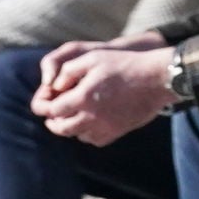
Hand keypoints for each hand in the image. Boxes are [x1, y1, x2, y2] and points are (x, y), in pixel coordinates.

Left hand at [32, 41, 174, 145]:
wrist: (155, 80)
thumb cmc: (124, 65)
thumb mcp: (93, 58)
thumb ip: (68, 71)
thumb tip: (54, 86)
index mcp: (84, 97)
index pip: (53, 110)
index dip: (44, 106)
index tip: (43, 103)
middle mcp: (92, 116)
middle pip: (62, 128)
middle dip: (53, 122)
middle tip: (51, 116)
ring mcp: (106, 127)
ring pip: (77, 135)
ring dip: (69, 128)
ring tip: (68, 118)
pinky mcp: (117, 132)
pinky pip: (94, 140)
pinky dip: (86, 134)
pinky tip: (88, 124)